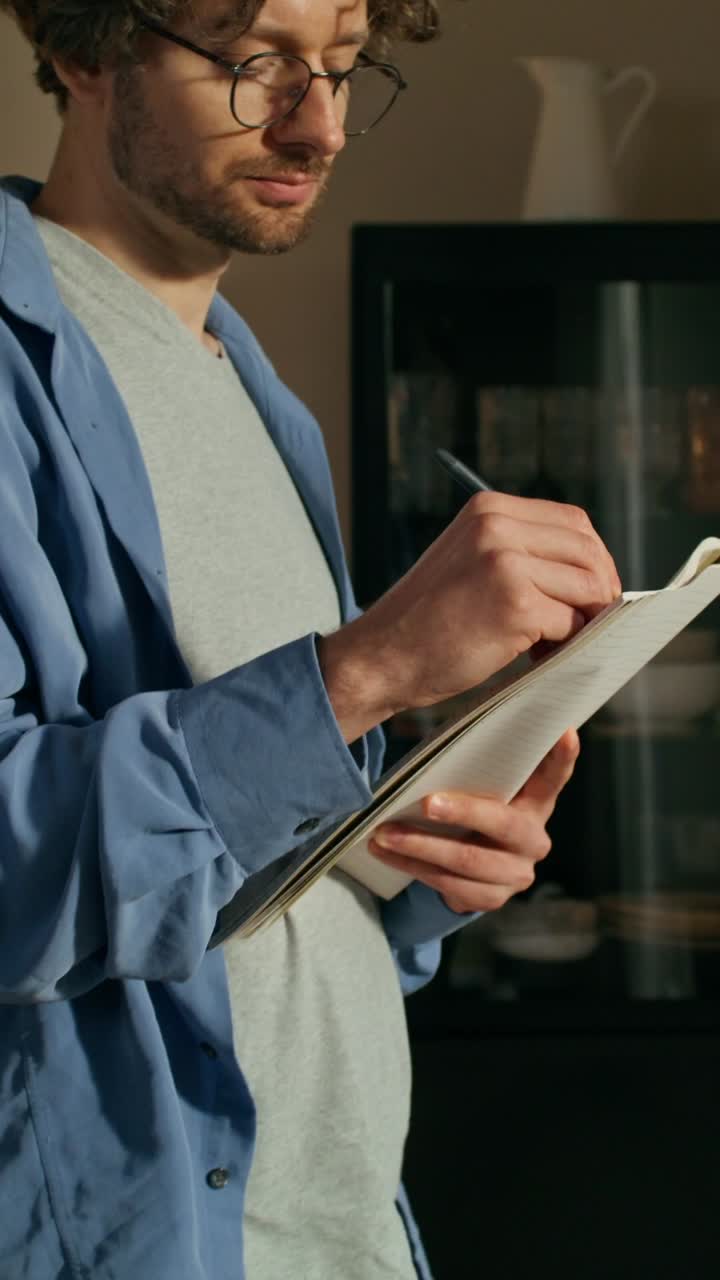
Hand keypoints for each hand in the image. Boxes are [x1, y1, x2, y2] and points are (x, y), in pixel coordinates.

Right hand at [319, 493, 620, 743]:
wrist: (381, 657)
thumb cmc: (426, 622)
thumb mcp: (468, 560)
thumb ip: (517, 550)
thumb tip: (589, 573)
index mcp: (488, 509)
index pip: (573, 521)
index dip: (593, 559)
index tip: (590, 593)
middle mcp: (498, 525)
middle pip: (588, 550)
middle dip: (599, 589)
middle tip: (587, 623)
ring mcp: (507, 563)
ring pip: (587, 587)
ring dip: (583, 620)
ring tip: (553, 642)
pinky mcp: (516, 604)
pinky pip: (570, 622)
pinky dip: (564, 644)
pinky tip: (536, 656)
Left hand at [367, 728, 579, 913]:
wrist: (472, 870)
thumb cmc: (474, 813)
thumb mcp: (483, 792)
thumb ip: (477, 773)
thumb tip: (441, 747)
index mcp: (536, 803)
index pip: (553, 777)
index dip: (562, 757)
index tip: (565, 731)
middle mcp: (534, 839)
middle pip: (501, 823)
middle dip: (461, 812)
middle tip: (426, 803)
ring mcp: (517, 873)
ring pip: (466, 860)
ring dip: (419, 846)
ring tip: (383, 833)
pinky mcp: (493, 898)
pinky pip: (449, 885)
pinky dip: (412, 867)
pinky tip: (386, 854)